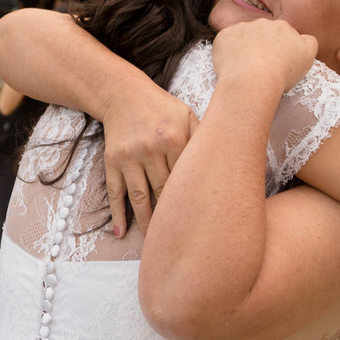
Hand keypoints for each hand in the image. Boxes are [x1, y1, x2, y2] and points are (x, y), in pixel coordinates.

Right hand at [101, 88, 196, 234]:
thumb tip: (227, 164)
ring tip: (154, 245)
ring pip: (140, 197)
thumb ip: (204, 137)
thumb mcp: (187, 116)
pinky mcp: (112, 161)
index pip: (188, 178)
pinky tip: (120, 233)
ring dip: (147, 223)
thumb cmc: (162, 108)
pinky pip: (115, 192)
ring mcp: (129, 157)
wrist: (123, 94)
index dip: (196, 201)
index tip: (206, 224)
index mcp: (175, 139)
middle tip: (186, 242)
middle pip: (165, 191)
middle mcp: (151, 149)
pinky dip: (117, 214)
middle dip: (174, 217)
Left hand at [212, 19, 316, 93]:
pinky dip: (227, 53)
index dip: (277, 50)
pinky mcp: (223, 36)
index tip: (275, 63)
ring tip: (245, 69)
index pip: (280, 35)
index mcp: (283, 27)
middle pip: (261, 34)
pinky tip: (231, 67)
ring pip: (242, 37)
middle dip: (260, 47)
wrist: (254, 81)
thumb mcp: (308, 57)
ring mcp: (241, 28)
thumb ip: (308, 42)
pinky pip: (225, 43)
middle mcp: (262, 23)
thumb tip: (302, 37)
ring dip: (243, 49)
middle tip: (259, 67)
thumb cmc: (282, 73)